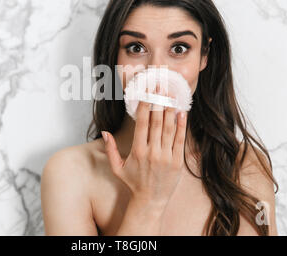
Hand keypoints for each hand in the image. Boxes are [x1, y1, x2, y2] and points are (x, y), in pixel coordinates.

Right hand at [102, 84, 187, 207]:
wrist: (150, 201)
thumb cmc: (133, 183)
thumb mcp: (117, 167)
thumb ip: (110, 149)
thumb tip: (104, 132)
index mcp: (137, 151)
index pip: (142, 123)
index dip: (145, 106)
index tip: (147, 92)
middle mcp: (152, 152)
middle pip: (157, 122)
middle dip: (158, 102)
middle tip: (161, 86)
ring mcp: (166, 157)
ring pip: (169, 128)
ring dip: (170, 109)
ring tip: (171, 94)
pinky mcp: (177, 161)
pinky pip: (180, 139)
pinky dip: (181, 125)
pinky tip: (181, 112)